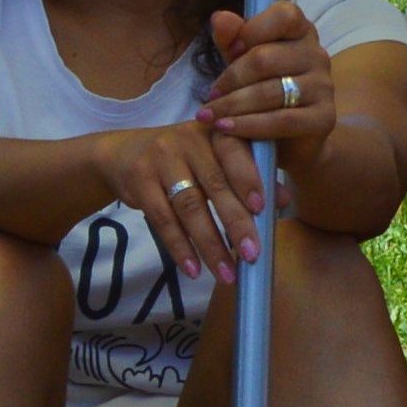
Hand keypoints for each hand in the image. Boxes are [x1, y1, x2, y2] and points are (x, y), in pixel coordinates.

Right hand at [90, 116, 259, 284]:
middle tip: (253, 254)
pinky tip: (194, 270)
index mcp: (214, 132)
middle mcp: (188, 140)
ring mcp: (160, 159)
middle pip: (215, 185)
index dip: (249, 178)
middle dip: (236, 223)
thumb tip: (284, 200)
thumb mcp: (213, 157)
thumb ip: (247, 173)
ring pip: (190, 207)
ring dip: (210, 245)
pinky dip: (180, 248)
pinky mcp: (140, 181)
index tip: (265, 208)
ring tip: (226, 274)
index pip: (234, 153)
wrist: (122, 153)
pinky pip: (162, 219)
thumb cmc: (183, 158)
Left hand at [196, 1, 339, 156]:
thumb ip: (231, 38)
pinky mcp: (324, 118)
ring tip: (209, 115)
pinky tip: (225, 128)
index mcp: (301, 31)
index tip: (231, 50)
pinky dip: (248, 125)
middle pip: (266, 58)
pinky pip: (281, 120)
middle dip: (230, 79)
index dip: (253, 30)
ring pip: (270, 92)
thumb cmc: (262, 90)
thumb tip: (219, 18)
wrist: (288, 140)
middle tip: (210, 96)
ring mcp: (324, 86)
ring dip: (232, 105)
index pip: (284, 15)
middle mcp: (317, 55)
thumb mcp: (242, 60)